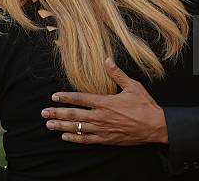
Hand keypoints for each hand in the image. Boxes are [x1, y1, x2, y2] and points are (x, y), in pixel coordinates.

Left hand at [41, 58, 167, 145]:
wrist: (155, 126)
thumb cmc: (144, 105)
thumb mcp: (132, 86)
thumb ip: (117, 74)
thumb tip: (107, 59)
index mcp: (105, 102)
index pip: (80, 98)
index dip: (66, 97)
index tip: (54, 97)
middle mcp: (101, 116)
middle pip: (74, 115)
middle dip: (57, 113)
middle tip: (43, 113)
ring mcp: (102, 129)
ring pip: (77, 128)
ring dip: (62, 127)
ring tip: (49, 125)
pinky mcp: (107, 139)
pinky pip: (87, 140)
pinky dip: (75, 138)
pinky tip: (65, 137)